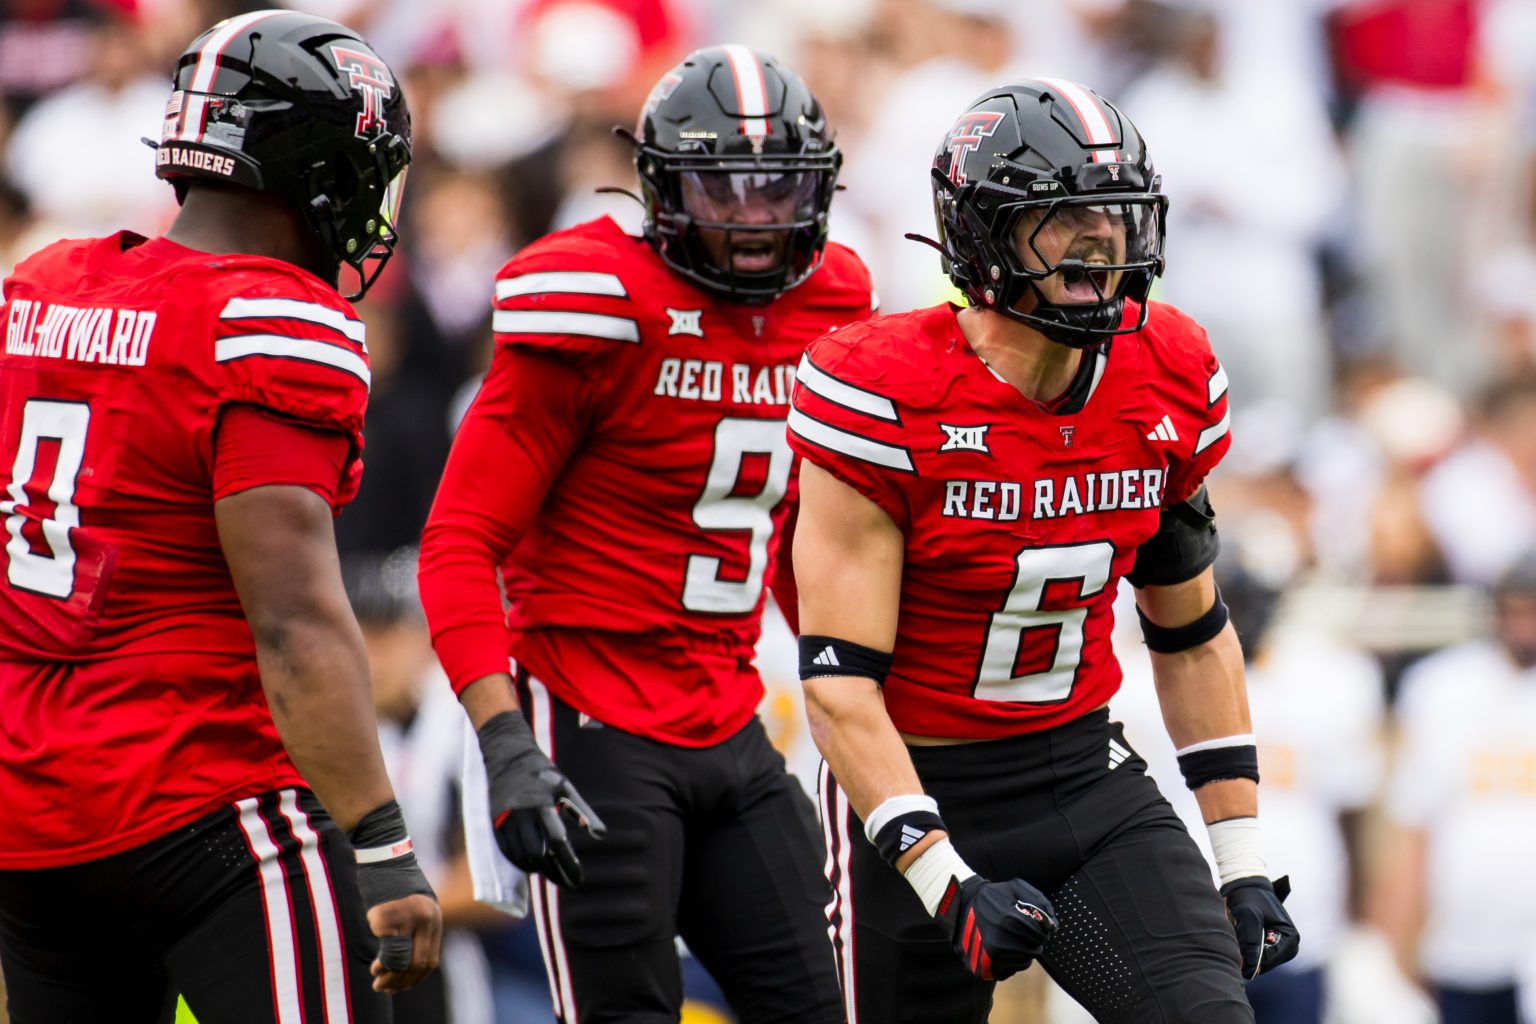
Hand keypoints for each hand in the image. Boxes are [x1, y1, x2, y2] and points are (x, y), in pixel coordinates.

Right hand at [367, 893, 442, 993]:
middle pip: (418, 963)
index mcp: (435, 919)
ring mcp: (408, 918)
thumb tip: (405, 970)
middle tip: (386, 989)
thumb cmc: (395, 887)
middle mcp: (426, 919)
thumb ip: (415, 934)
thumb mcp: (414, 910)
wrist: (385, 859)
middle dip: (402, 982)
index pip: (430, 960)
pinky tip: (375, 968)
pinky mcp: (388, 918)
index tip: (403, 987)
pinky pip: (387, 950)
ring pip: (403, 960)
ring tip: (378, 983)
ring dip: (391, 977)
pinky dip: (382, 965)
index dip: (416, 978)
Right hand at [476, 711, 606, 888]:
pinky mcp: (495, 824)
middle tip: (569, 882)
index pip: (557, 840)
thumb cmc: (542, 773)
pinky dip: (522, 863)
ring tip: (555, 874)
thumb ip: (583, 812)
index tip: (579, 878)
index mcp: (542, 804)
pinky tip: (535, 866)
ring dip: (539, 869)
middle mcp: (521, 814)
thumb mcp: (566, 788)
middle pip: (538, 853)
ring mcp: (505, 820)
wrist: (506, 756)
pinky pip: (508, 852)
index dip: (568, 862)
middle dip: (554, 871)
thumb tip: (601, 835)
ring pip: (521, 856)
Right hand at [936, 874, 1057, 980]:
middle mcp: (999, 941)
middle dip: (1035, 940)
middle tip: (1026, 931)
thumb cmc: (993, 896)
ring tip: (1014, 937)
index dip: (1043, 928)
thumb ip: (1040, 902)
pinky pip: (1012, 970)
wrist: (960, 906)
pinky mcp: (985, 968)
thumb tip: (1054, 926)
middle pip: (1034, 949)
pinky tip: (1005, 947)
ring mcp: (991, 958)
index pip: (1040, 933)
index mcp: (1007, 920)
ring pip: (1025, 961)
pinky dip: (1013, 960)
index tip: (1038, 924)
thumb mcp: (1016, 887)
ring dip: (1025, 950)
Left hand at [1221, 875, 1299, 978]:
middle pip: (1263, 964)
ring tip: (1238, 930)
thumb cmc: (1249, 897)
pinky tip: (1239, 933)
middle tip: (1235, 934)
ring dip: (1244, 950)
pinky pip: (1254, 955)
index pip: (1268, 961)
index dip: (1248, 958)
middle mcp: (1289, 947)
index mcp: (1291, 939)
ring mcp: (1280, 949)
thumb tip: (1250, 970)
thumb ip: (1250, 941)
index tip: (1233, 945)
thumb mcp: (1248, 915)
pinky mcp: (1270, 948)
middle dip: (1247, 953)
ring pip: (1257, 961)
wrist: (1246, 885)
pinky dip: (1244, 947)